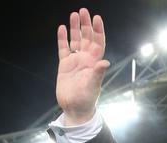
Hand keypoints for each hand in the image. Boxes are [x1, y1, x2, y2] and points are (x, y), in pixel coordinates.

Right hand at [56, 8, 109, 124]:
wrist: (74, 108)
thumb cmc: (86, 98)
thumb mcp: (93, 85)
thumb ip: (97, 73)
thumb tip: (105, 62)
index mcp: (94, 62)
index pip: (98, 42)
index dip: (98, 30)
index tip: (97, 18)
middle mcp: (86, 59)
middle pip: (87, 38)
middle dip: (86, 24)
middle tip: (84, 11)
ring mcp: (75, 61)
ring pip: (75, 40)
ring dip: (75, 28)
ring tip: (73, 14)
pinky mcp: (65, 65)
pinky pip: (63, 48)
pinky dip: (62, 39)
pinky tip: (61, 29)